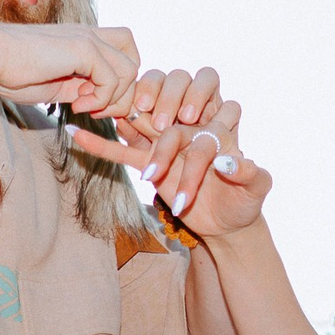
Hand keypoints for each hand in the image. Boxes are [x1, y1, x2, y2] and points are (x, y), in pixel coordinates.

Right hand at [0, 22, 139, 116]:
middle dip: (123, 92)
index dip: (117, 85)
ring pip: (130, 70)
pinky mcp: (83, 48)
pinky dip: (100, 100)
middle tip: (96, 110)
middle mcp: (90, 35)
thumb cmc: (12, 70)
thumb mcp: (56, 85)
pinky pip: (112, 79)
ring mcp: (89, 38)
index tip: (92, 105)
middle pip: (134, 58)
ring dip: (111, 99)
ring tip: (82, 107)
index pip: (123, 55)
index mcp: (83, 41)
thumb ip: (79, 89)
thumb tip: (97, 102)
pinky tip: (76, 105)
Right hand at [68, 67, 270, 237]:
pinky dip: (102, 145)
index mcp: (221, 129)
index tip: (188, 128)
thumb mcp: (257, 190)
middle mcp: (192, 129)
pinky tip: (77, 135)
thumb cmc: (246, 203)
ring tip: (104, 110)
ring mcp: (169, 145)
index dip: (196, 116)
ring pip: (144, 125)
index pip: (206, 118)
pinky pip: (124, 153)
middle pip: (172, 111)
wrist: (228, 223)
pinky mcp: (151, 164)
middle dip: (162, 117)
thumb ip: (249, 173)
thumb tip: (226, 160)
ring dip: (128, 120)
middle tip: (157, 134)